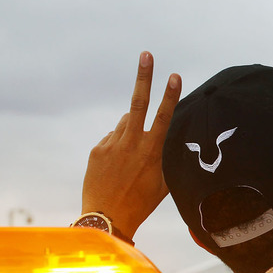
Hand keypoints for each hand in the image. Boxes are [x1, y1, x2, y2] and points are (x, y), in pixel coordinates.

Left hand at [81, 51, 181, 239]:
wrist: (107, 218)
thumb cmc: (141, 203)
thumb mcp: (163, 183)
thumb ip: (165, 158)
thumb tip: (169, 139)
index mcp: (152, 152)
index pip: (163, 117)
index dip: (170, 95)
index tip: (174, 76)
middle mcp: (132, 144)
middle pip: (138, 103)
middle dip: (143, 77)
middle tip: (146, 54)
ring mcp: (112, 144)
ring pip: (126, 123)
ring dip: (132, 130)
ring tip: (131, 159)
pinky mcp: (98, 149)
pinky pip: (112, 138)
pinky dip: (118, 145)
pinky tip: (118, 167)